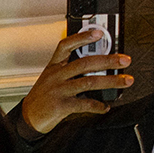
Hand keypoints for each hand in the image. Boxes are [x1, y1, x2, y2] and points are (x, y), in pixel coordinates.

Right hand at [18, 28, 133, 137]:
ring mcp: (58, 91)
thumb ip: (69, 70)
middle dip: (108, 60)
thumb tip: (98, 64)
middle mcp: (55, 76)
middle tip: (125, 60)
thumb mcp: (50, 79)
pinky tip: (105, 106)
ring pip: (88, 82)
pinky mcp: (60, 106)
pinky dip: (97, 106)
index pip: (66, 46)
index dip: (82, 37)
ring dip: (110, 81)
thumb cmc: (42, 98)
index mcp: (53, 67)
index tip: (99, 33)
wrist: (28, 119)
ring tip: (125, 81)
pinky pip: (84, 104)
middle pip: (84, 63)